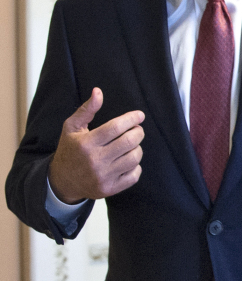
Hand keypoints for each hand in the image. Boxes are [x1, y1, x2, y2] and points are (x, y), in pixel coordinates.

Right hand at [48, 88, 144, 202]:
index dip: (131, 119)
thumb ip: (86, 110)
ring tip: (132, 144)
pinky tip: (128, 160)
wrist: (62, 181)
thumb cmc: (70, 149)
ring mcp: (103, 176)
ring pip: (134, 158)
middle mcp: (95, 160)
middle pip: (128, 142)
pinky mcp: (110, 189)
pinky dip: (136, 166)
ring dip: (137, 148)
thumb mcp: (71, 127)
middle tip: (137, 129)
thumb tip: (98, 91)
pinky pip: (134, 175)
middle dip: (138, 132)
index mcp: (86, 143)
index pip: (115, 127)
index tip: (140, 115)